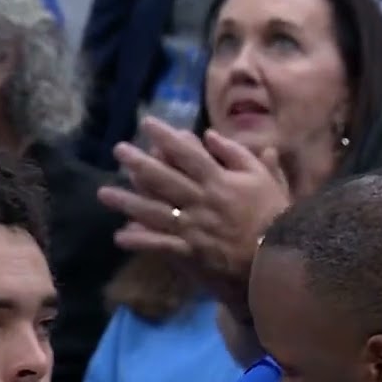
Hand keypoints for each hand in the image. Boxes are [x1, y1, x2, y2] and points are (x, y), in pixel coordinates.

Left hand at [100, 117, 291, 316]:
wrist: (279, 258)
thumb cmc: (275, 217)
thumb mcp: (264, 179)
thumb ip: (238, 156)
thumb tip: (211, 135)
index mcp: (219, 180)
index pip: (187, 153)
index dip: (165, 136)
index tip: (147, 123)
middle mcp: (200, 200)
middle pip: (163, 178)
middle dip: (138, 163)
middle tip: (118, 150)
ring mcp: (193, 226)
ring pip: (154, 210)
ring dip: (127, 202)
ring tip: (103, 193)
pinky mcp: (191, 251)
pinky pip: (160, 244)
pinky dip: (140, 240)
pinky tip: (120, 236)